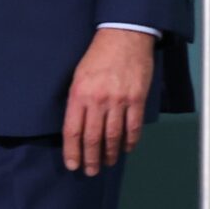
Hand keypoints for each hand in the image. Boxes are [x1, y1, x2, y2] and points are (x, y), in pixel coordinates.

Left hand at [63, 27, 154, 175]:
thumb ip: (76, 101)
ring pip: (113, 136)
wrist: (124, 36)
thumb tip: (76, 127)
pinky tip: (126, 149)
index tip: (73, 165)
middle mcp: (98, 100)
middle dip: (91, 159)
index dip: (72, 151)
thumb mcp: (77, 76)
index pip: (73, 131)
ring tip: (107, 163)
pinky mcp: (137, 99)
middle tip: (91, 171)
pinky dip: (130, 142)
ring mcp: (119, 101)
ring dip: (110, 154)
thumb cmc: (97, 56)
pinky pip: (133, 127)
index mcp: (79, 94)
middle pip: (93, 138)